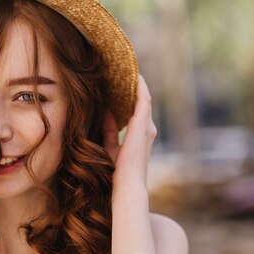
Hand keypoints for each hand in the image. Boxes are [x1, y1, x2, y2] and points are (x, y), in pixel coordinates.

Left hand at [102, 74, 156, 188]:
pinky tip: (133, 75)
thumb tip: (105, 112)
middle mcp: (147, 129)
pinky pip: (143, 99)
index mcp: (140, 135)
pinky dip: (139, 87)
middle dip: (134, 86)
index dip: (130, 96)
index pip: (137, 111)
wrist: (127, 184)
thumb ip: (110, 129)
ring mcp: (147, 127)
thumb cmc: (117, 172)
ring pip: (144, 98)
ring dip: (137, 83)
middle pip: (142, 102)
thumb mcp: (110, 146)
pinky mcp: (143, 125)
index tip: (121, 83)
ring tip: (128, 69)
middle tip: (123, 71)